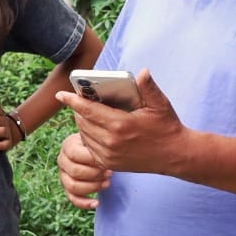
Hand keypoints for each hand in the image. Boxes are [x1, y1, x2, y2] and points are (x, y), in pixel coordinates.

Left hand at [56, 70, 186, 174]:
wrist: (175, 156)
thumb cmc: (167, 128)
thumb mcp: (160, 105)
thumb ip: (149, 87)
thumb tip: (142, 71)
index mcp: (120, 125)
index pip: (88, 110)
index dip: (72, 101)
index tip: (60, 94)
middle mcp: (111, 142)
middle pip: (83, 122)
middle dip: (78, 110)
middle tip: (80, 100)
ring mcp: (109, 155)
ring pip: (84, 135)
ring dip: (82, 123)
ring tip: (87, 113)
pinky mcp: (110, 164)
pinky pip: (90, 148)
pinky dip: (88, 137)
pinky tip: (95, 129)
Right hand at [57, 131, 111, 209]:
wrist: (98, 151)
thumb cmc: (100, 144)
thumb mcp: (99, 140)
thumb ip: (99, 144)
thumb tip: (105, 153)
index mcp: (68, 145)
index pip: (74, 154)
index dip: (91, 160)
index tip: (107, 161)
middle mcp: (62, 160)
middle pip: (75, 171)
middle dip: (95, 174)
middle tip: (109, 173)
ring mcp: (63, 175)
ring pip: (73, 186)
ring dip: (92, 187)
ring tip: (107, 183)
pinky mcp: (68, 188)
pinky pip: (73, 199)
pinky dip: (84, 203)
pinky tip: (97, 203)